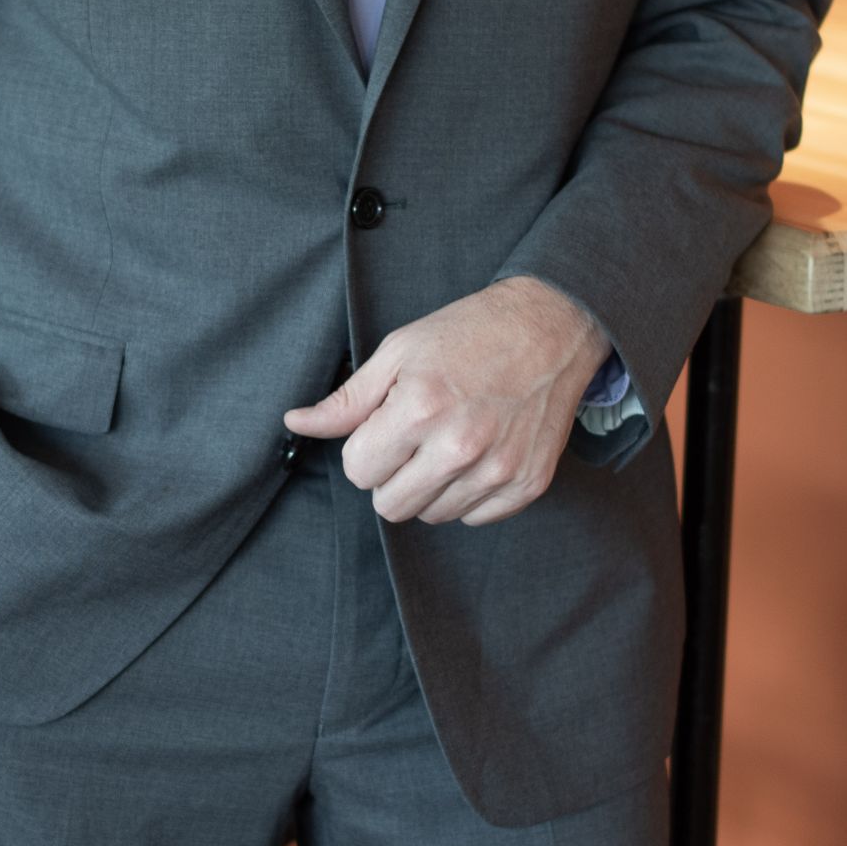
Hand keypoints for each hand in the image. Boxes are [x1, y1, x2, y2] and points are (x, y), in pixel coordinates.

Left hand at [282, 277, 611, 526]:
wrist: (550, 327)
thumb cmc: (469, 333)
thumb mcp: (398, 352)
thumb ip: (347, 400)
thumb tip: (296, 423)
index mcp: (419, 410)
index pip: (359, 472)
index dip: (366, 448)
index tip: (387, 425)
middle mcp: (460, 447)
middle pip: (392, 506)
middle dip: (393, 474)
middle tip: (416, 435)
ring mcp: (499, 469)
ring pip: (433, 515)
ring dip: (432, 485)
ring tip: (451, 439)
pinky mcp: (529, 483)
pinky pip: (476, 518)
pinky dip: (470, 493)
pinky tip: (480, 452)